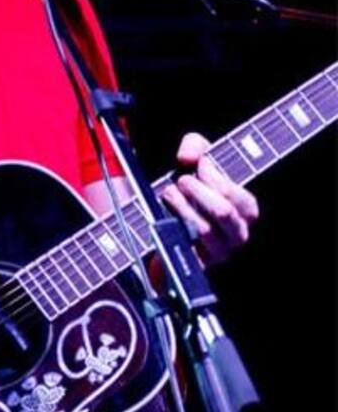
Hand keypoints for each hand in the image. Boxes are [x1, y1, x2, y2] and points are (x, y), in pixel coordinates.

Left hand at [161, 132, 259, 265]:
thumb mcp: (197, 160)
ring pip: (203, 229)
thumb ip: (195, 146)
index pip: (235, 194)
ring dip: (182, 207)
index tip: (198, 165)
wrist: (171, 228)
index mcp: (246, 210)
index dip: (214, 176)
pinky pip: (187, 249)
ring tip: (169, 194)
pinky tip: (165, 215)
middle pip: (223, 212)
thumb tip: (188, 157)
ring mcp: (219, 252)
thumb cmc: (192, 191)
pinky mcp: (198, 264)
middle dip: (198, 191)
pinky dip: (174, 228)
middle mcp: (237, 233)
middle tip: (182, 180)